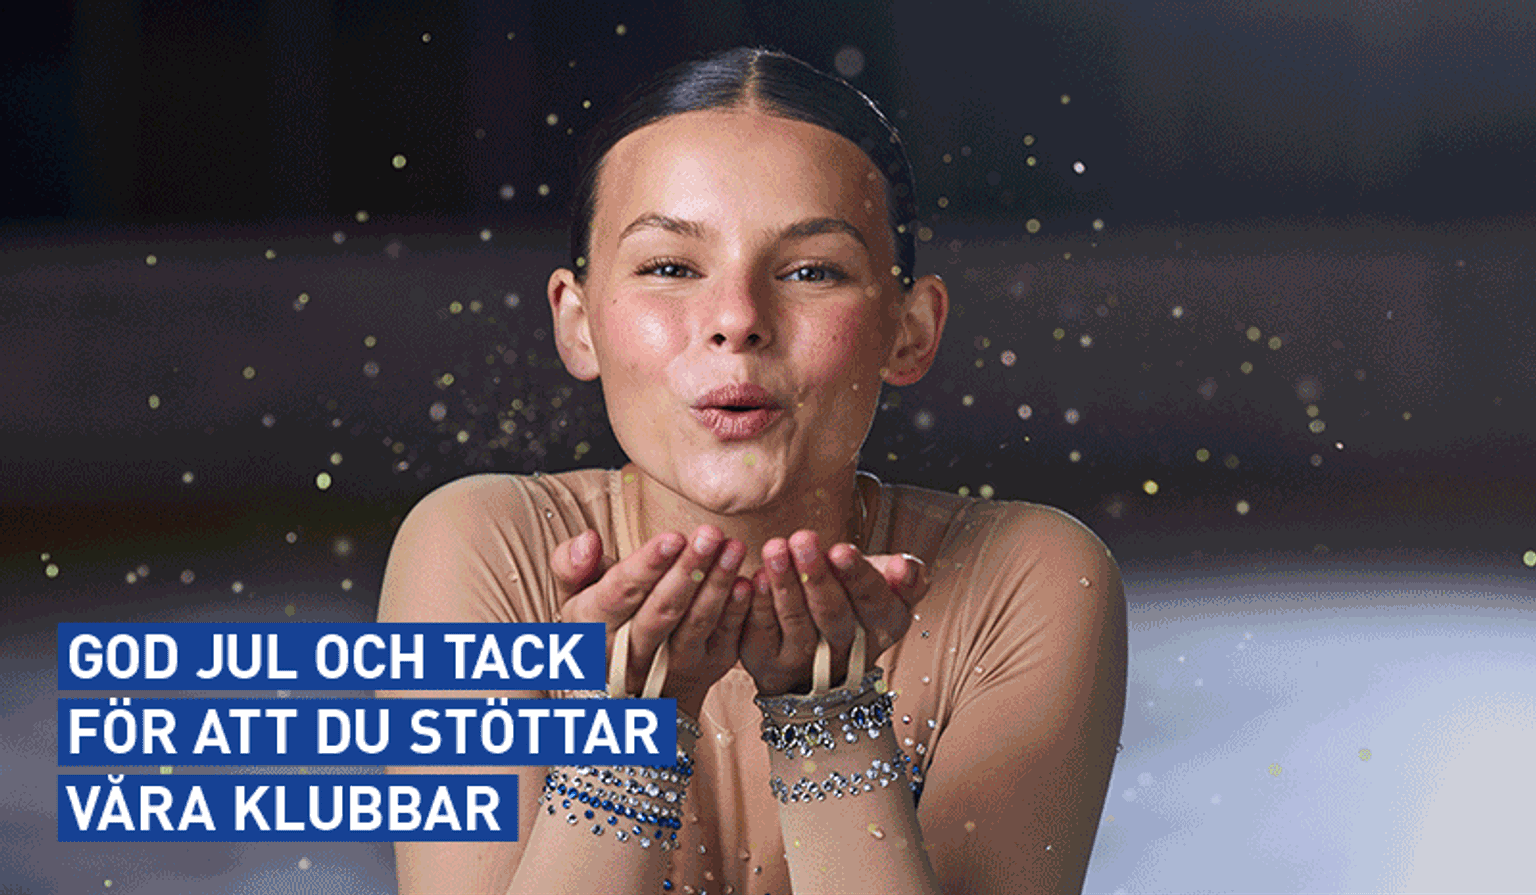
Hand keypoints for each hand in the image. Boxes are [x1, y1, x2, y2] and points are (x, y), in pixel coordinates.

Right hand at [550, 526, 753, 717]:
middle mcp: (628, 653)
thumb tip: (587, 540)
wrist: (629, 679)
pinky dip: (737, 612)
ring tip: (733, 548)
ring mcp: (668, 665)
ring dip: (717, 585)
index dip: (647, 566)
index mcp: (593, 627)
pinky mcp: (704, 669)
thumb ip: (571, 564)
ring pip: (694, 625)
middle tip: (710, 534)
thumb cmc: (602, 619)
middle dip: (688, 571)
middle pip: (661, 611)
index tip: (673, 537)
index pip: (620, 594)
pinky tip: (747, 582)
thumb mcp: (575, 594)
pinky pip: (723, 639)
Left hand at [739, 530, 929, 696]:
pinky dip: (760, 604)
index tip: (841, 550)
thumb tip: (904, 566)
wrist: (814, 657)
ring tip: (775, 548)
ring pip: (797, 624)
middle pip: (834, 616)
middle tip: (803, 539)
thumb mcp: (883, 585)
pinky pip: (762, 633)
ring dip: (785, 584)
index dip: (859, 577)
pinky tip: (755, 576)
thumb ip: (904, 576)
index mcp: (883, 627)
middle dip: (817, 576)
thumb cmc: (851, 604)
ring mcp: (806, 662)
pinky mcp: (769, 664)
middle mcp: (846, 651)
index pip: (875, 603)